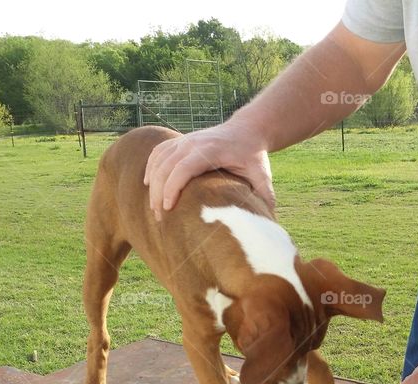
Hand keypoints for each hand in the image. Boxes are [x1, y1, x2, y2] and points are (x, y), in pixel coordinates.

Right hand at [144, 122, 274, 219]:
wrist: (247, 130)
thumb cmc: (253, 154)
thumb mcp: (262, 173)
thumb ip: (265, 194)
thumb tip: (270, 219)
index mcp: (210, 150)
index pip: (183, 168)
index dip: (172, 188)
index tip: (168, 208)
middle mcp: (193, 143)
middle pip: (165, 166)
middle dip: (158, 192)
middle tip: (159, 217)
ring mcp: (185, 140)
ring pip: (158, 159)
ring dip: (153, 183)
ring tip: (154, 207)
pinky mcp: (180, 141)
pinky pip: (158, 152)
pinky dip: (151, 166)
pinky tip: (148, 183)